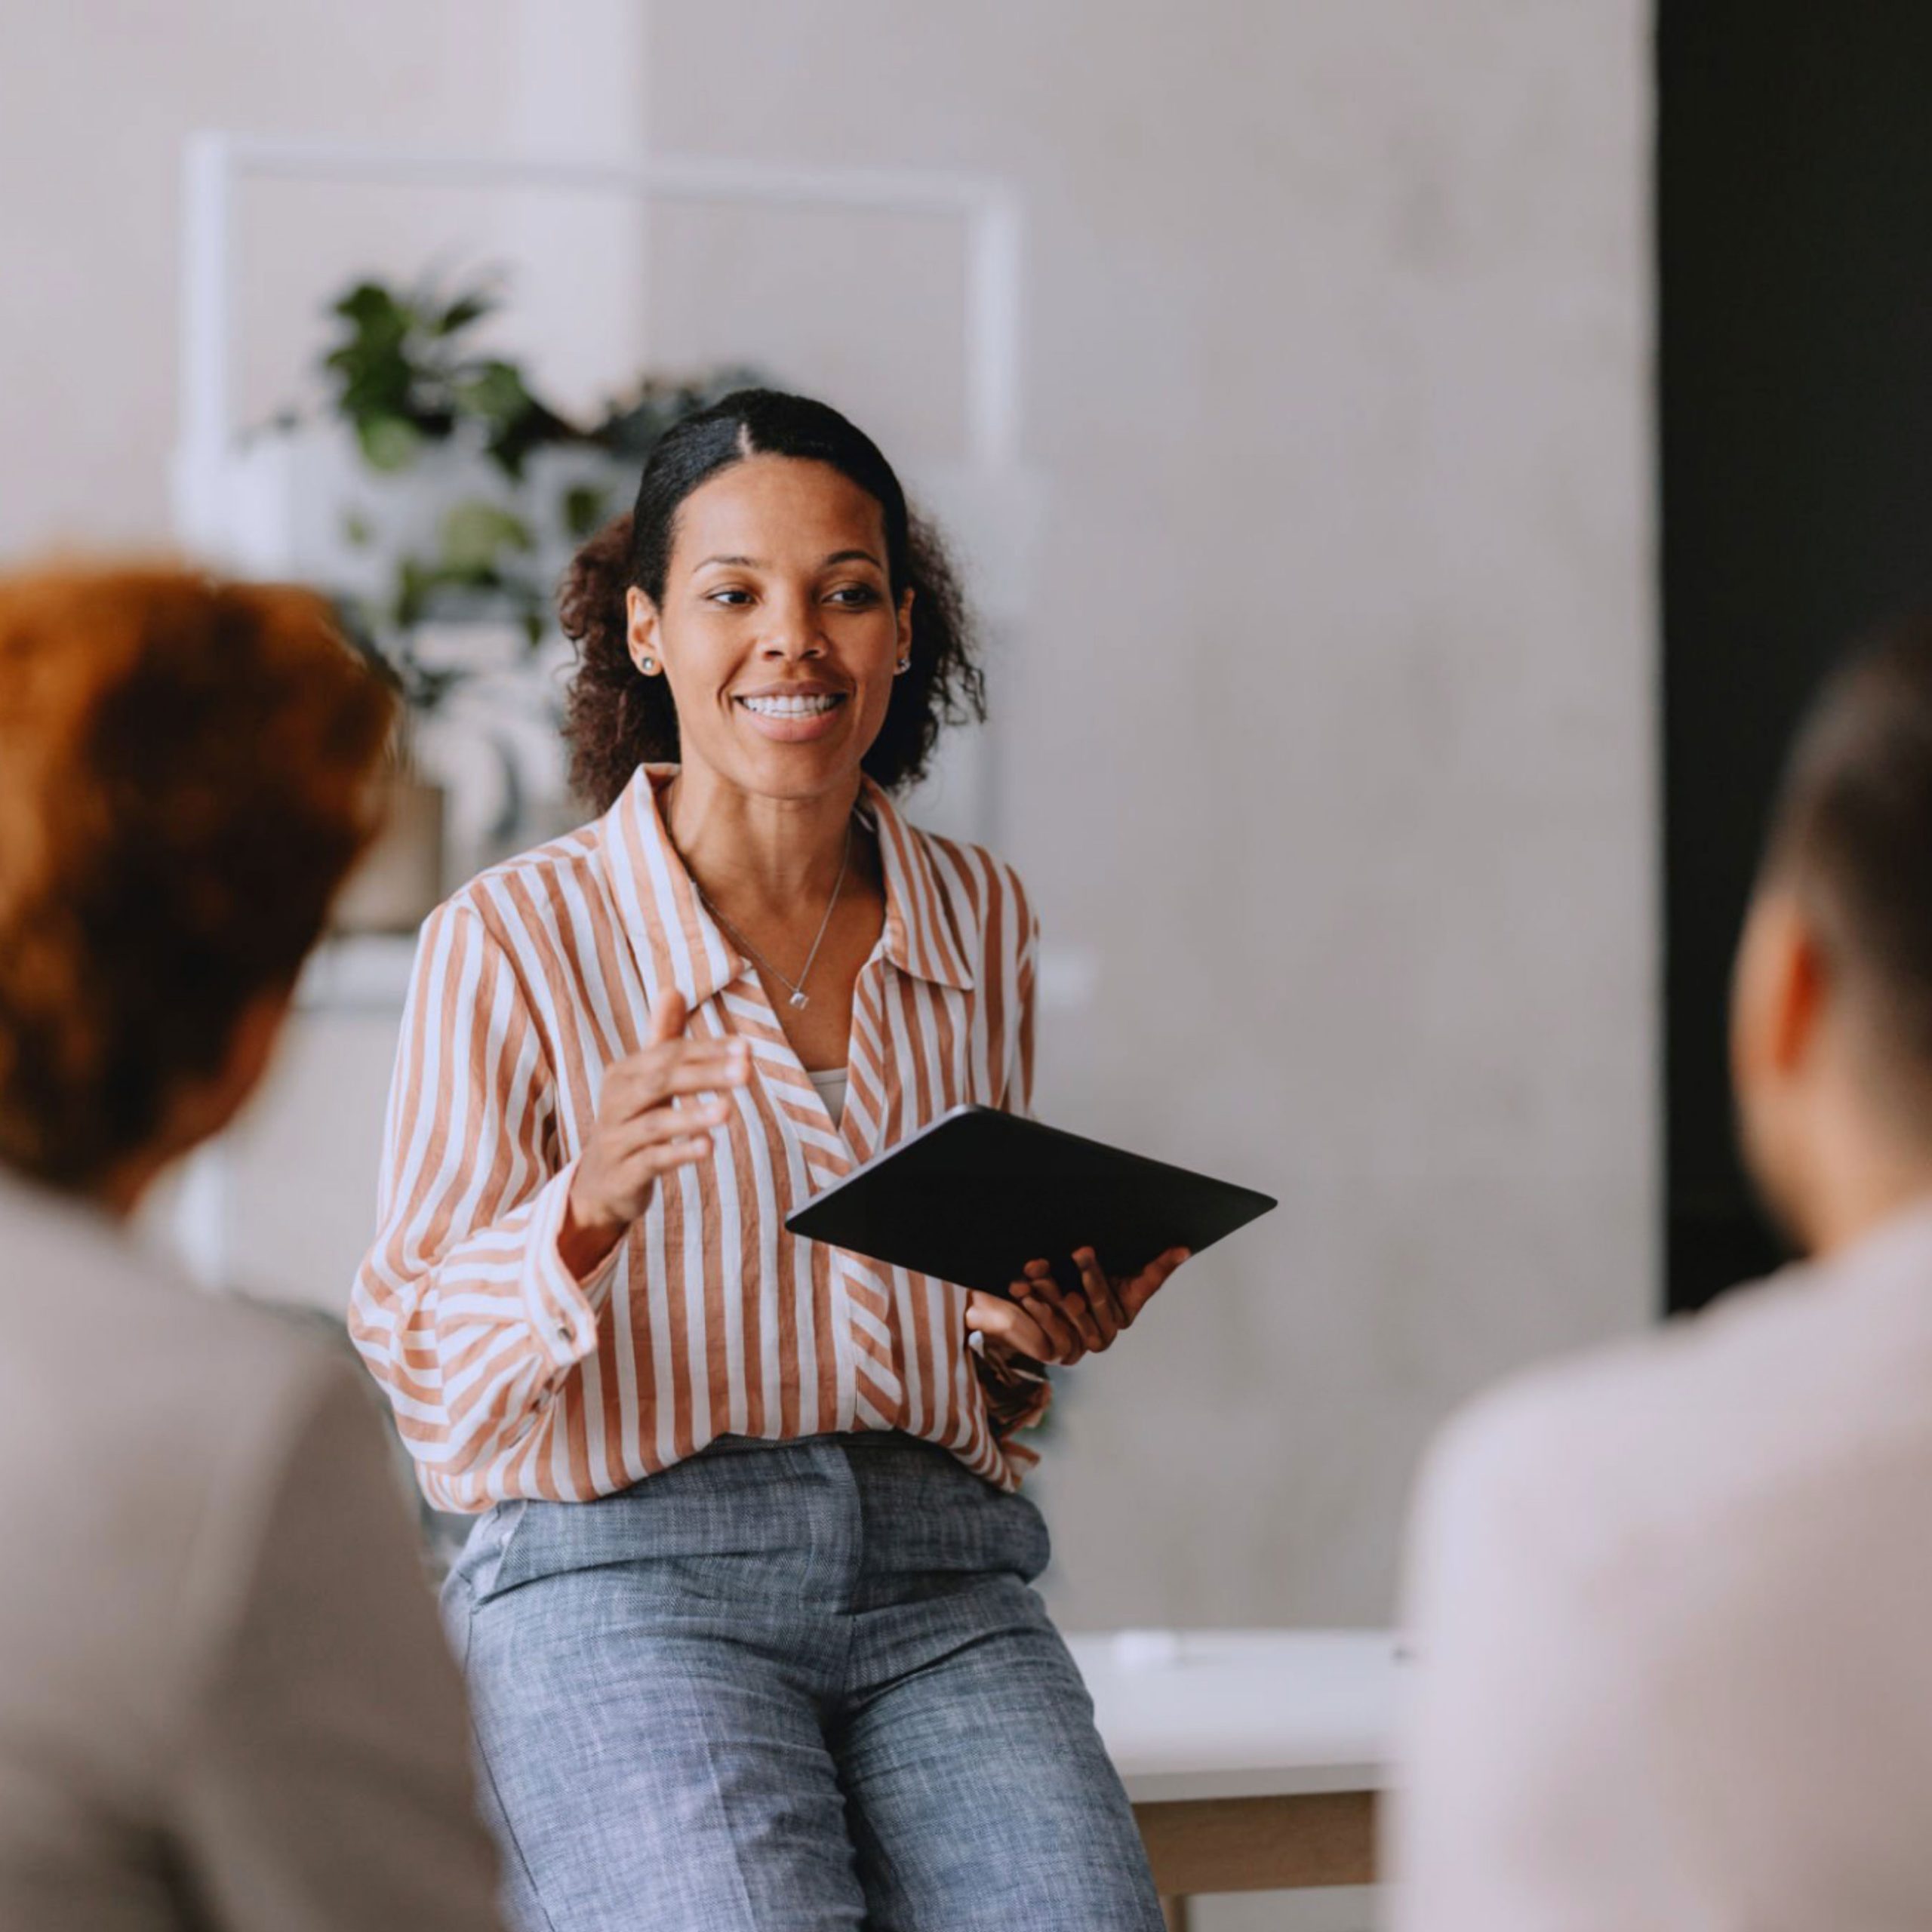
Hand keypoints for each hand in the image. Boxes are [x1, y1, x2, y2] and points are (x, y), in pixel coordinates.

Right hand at [559, 990, 749, 1280]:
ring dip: (692, 1116)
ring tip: (728, 1110)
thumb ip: (662, 1039)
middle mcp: (615, 1102)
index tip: (747, 1048)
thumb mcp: (645, 1081)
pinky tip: (708, 1147)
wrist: (598, 1185)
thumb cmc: (631, 1123)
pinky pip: (650, 1161)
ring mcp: (616, 1139)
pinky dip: (678, 1153)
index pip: (668, 1054)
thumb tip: (672, 988)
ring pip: (654, 1124)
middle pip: (660, 1082)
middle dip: (704, 1074)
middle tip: (746, 1071)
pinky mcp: (622, 1174)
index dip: (708, 1050)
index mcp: (624, 1075)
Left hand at [964, 1245, 1189, 1366]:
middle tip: (1080, 1249)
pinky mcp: (1061, 1352)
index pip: (1147, 1281)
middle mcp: (1109, 1324)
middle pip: (1104, 1298)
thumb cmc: (1050, 1278)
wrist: (1005, 1309)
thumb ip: (1104, 1254)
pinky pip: (1056, 1334)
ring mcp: (1087, 1341)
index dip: (1163, 1264)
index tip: (1180, 1246)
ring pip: (1077, 1314)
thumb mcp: (1071, 1262)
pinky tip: (1025, 1292)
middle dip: (1092, 1273)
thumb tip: (1171, 1242)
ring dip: (1056, 1289)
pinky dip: (1040, 1312)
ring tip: (1038, 1267)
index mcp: (1123, 1301)